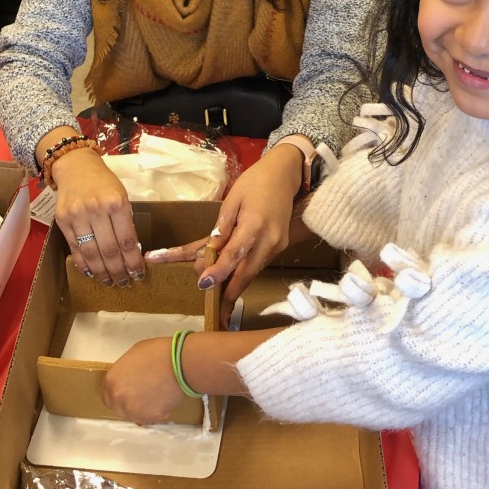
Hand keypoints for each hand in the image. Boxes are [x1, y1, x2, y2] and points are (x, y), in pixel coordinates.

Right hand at [51, 147, 145, 285]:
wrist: (76, 166)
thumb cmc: (104, 183)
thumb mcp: (122, 196)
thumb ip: (125, 221)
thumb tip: (131, 252)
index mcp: (116, 203)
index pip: (127, 241)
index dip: (133, 262)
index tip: (139, 274)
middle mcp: (96, 210)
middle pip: (109, 251)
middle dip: (118, 271)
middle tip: (124, 282)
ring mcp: (77, 216)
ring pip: (91, 253)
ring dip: (101, 272)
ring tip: (109, 282)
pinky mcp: (62, 221)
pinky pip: (74, 248)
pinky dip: (83, 264)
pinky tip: (92, 273)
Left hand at [102, 336, 182, 424]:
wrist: (180, 363)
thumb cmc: (157, 352)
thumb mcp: (134, 355)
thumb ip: (125, 371)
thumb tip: (129, 379)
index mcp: (111, 381)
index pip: (107, 396)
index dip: (118, 393)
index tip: (129, 391)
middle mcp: (118, 399)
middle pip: (119, 408)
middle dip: (129, 402)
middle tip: (143, 394)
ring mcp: (133, 411)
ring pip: (133, 415)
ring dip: (141, 409)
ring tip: (155, 397)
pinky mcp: (149, 418)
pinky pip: (149, 419)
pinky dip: (155, 413)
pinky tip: (163, 401)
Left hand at [144, 143, 302, 326]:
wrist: (285, 175)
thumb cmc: (254, 182)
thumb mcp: (232, 200)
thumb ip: (222, 228)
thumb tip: (209, 253)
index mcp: (255, 223)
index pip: (234, 253)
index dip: (219, 270)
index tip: (204, 283)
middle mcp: (270, 238)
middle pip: (247, 272)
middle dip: (231, 294)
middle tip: (217, 313)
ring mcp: (278, 243)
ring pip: (254, 271)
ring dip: (237, 286)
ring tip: (221, 303)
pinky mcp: (281, 245)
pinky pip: (259, 263)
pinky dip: (245, 273)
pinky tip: (233, 282)